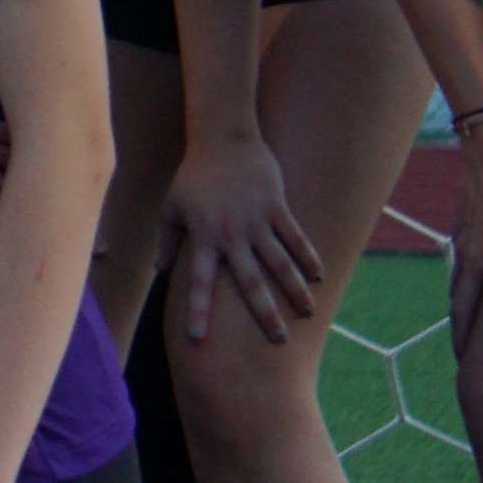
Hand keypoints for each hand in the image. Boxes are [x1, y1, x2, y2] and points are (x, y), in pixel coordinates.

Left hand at [165, 133, 328, 345]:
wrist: (222, 140)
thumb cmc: (193, 177)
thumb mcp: (171, 208)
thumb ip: (168, 241)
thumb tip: (163, 272)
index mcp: (204, 238)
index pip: (199, 283)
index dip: (198, 311)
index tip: (198, 339)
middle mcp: (232, 235)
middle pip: (250, 282)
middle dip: (264, 314)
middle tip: (278, 341)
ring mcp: (257, 221)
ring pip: (281, 264)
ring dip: (295, 291)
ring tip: (307, 313)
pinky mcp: (277, 208)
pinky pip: (296, 238)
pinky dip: (308, 257)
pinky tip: (319, 278)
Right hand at [440, 113, 482, 375]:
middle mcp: (475, 260)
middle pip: (464, 312)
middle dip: (466, 341)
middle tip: (469, 368)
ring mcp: (462, 249)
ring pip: (455, 294)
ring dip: (458, 320)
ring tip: (462, 342)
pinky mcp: (459, 237)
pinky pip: (455, 275)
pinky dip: (457, 295)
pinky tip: (463, 299)